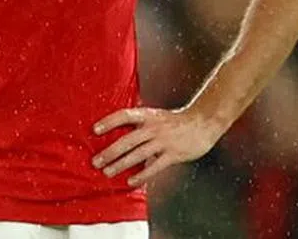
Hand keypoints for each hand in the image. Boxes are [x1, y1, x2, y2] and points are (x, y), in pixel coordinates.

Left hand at [91, 106, 224, 186]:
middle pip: (127, 140)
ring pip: (138, 155)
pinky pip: (154, 167)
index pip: (124, 116)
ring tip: (108, 172)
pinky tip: (131, 182)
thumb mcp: (156, 116)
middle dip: (110, 152)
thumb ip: (141, 123)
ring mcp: (163, 141)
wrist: (203, 122)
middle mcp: (153, 127)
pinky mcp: (173, 154)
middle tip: (96, 161)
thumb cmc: (176, 121)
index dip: (109, 122)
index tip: (94, 130)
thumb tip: (120, 132)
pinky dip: (141, 175)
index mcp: (148, 116)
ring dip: (121, 165)